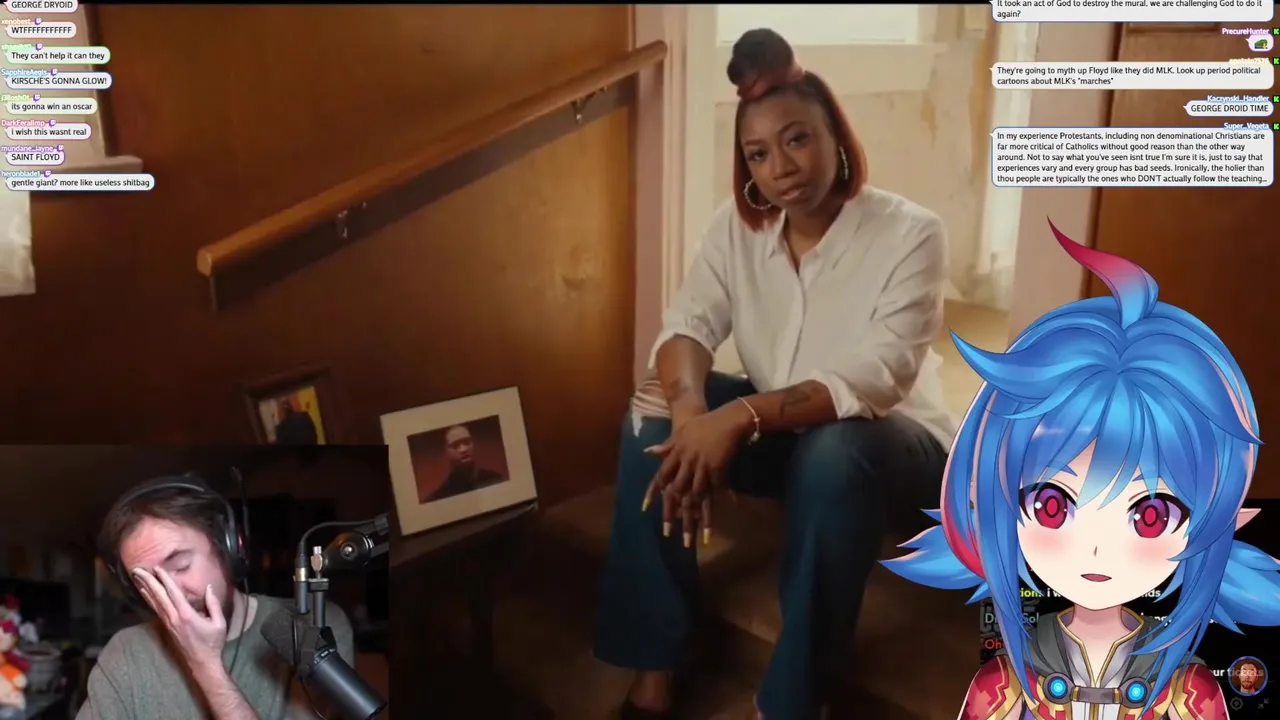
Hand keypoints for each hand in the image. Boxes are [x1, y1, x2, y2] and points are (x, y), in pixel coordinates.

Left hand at [131, 567, 226, 669]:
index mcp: (187, 615)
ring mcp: (169, 623)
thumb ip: (213, 604)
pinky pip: (156, 609)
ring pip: (155, 603)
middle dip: (148, 582)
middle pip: (159, 596)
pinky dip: (150, 599)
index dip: (165, 580)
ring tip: (137, 578)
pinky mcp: (167, 627)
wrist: (202, 662)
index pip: (173, 593)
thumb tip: (208, 588)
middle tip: (137, 570)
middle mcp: (174, 618)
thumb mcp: (219, 622)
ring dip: (146, 589)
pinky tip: (145, 593)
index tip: (157, 568)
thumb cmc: (213, 643)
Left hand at [642, 405, 749, 545]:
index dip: (652, 493)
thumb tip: (648, 452)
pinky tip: (709, 527)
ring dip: (692, 520)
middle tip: (667, 533)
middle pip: (676, 492)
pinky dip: (710, 510)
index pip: (660, 476)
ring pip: (694, 498)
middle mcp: (687, 462)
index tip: (645, 509)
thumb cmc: (705, 424)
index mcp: (677, 452)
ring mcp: (703, 468)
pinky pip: (713, 495)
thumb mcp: (683, 432)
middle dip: (671, 514)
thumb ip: (667, 445)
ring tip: (690, 539)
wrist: (730, 420)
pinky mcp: (718, 472)